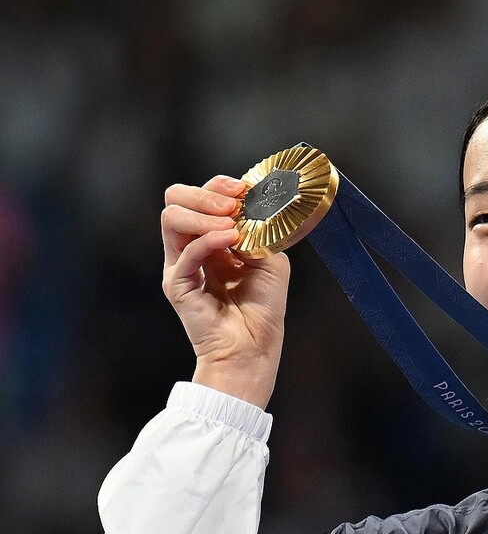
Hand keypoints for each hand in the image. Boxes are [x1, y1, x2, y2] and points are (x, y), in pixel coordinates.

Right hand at [161, 175, 290, 408]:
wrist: (254, 347)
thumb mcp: (269, 258)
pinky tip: (230, 240)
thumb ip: (258, 231)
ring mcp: (181, 265)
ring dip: (204, 212)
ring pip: (171, 218)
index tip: (242, 189)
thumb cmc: (262, 308)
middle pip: (175, 200)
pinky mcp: (177, 284)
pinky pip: (184, 252)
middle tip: (231, 204)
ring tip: (231, 224)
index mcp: (212, 239)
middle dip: (205, 193)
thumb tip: (249, 207)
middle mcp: (191, 248)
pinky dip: (207, 240)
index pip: (200, 196)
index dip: (219, 185)